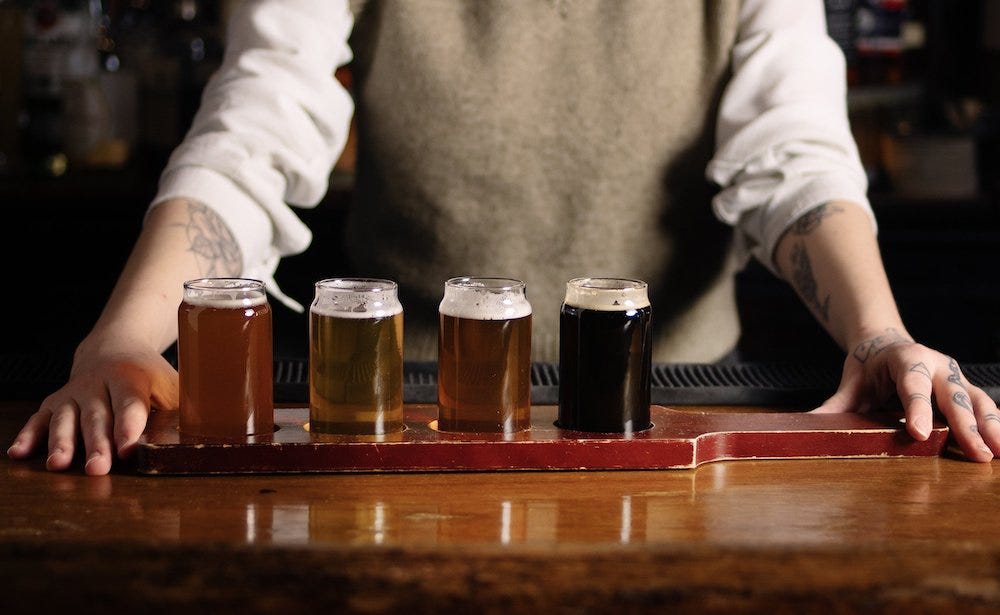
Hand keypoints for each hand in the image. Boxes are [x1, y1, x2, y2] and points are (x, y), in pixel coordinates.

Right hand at [7, 343, 178, 474]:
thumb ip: (184, 409)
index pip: (130, 404)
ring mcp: (73, 393)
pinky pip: (39, 418)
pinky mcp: (55, 402)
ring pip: (66, 419)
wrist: (115, 346)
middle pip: (96, 417)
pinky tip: (19, 453)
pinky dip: (28, 435)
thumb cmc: (151, 375)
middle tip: (98, 468)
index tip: (128, 448)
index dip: (129, 426)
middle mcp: (97, 384)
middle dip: (96, 444)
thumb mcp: (173, 384)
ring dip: (62, 442)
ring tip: (58, 464)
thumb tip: (201, 436)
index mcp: (130, 377)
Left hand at [814, 328, 998, 461]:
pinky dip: (995, 425)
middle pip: (952, 395)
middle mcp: (935, 364)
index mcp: (905, 358)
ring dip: (990, 427)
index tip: (918, 433)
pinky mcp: (966, 387)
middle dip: (965, 425)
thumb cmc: (868, 367)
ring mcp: (954, 375)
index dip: (917, 409)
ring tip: (996, 453)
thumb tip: (807, 426)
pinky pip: (985, 406)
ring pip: (977, 400)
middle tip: (976, 453)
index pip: (911, 385)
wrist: (885, 343)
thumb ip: (835, 406)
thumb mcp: (850, 383)